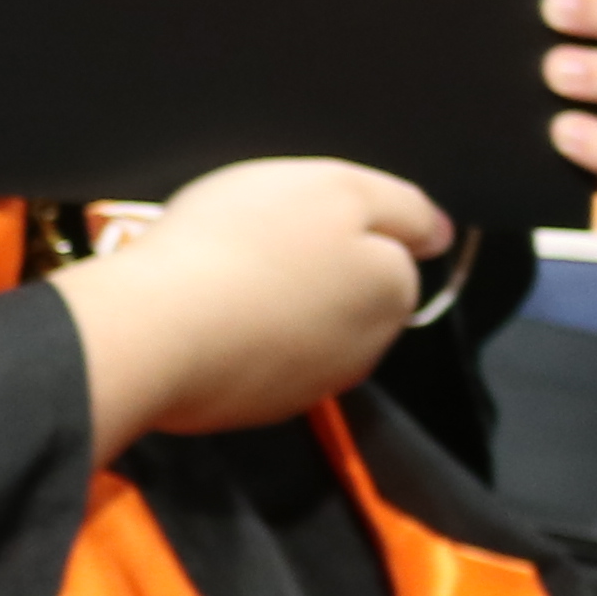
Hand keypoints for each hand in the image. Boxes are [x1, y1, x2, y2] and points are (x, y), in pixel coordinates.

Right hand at [46, 154, 454, 455]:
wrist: (155, 331)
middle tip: (254, 239)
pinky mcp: (255, 408)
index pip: (390, 249)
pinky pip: (259, 359)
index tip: (293, 213)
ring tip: (222, 277)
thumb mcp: (333, 188)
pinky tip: (204, 316)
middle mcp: (365, 347)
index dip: (342, 222)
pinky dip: (241, 338)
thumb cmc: (243, 242)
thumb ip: (401, 206)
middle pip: (348, 293)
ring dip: (277, 304)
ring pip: (305, 328)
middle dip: (315, 268)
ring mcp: (310, 384)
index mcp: (390, 290)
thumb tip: (441, 234)